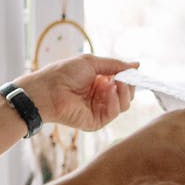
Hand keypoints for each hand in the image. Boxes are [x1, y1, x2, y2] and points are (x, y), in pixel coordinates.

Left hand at [17, 54, 139, 131]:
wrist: (48, 91)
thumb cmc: (64, 73)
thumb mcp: (92, 63)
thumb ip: (115, 65)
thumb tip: (137, 65)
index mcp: (100, 82)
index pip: (123, 82)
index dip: (129, 77)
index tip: (133, 71)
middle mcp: (102, 97)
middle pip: (127, 95)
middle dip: (128, 85)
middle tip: (122, 78)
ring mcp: (100, 110)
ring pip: (125, 105)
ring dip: (123, 92)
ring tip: (114, 83)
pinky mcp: (97, 122)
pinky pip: (114, 113)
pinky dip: (114, 101)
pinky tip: (107, 91)